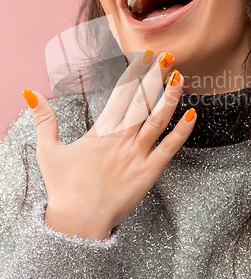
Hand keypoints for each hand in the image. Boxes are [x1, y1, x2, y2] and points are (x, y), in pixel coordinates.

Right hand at [23, 50, 196, 239]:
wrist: (77, 223)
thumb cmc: (63, 188)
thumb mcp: (48, 151)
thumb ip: (44, 120)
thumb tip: (31, 94)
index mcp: (100, 132)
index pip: (121, 95)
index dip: (135, 73)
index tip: (146, 56)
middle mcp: (120, 139)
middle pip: (141, 101)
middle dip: (155, 77)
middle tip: (168, 57)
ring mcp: (136, 155)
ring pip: (157, 120)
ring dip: (170, 97)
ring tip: (181, 77)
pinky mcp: (148, 173)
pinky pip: (169, 149)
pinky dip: (182, 132)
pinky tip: (192, 114)